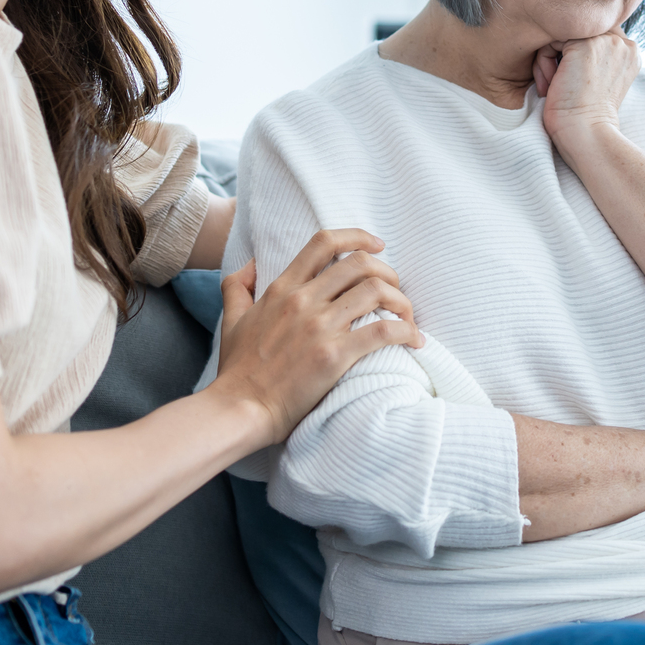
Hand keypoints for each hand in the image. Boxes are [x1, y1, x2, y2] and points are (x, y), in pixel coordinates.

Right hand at [208, 230, 421, 446]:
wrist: (239, 408)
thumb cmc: (237, 370)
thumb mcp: (230, 319)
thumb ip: (237, 287)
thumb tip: (250, 265)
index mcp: (282, 288)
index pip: (324, 243)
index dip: (358, 236)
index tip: (377, 244)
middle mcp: (303, 300)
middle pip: (359, 263)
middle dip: (387, 271)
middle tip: (396, 289)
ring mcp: (320, 327)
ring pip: (376, 291)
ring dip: (401, 301)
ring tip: (408, 316)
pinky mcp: (334, 355)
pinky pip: (383, 331)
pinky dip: (406, 331)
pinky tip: (414, 340)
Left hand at [534, 31, 642, 153]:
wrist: (585, 133)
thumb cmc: (586, 115)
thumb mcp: (600, 81)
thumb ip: (597, 57)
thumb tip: (571, 44)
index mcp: (630, 52)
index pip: (593, 38)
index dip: (575, 58)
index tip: (571, 84)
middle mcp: (624, 43)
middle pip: (578, 33)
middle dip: (562, 57)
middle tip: (557, 84)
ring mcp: (606, 41)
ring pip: (563, 36)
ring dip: (550, 61)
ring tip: (552, 86)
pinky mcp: (584, 45)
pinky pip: (551, 42)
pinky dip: (543, 63)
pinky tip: (550, 85)